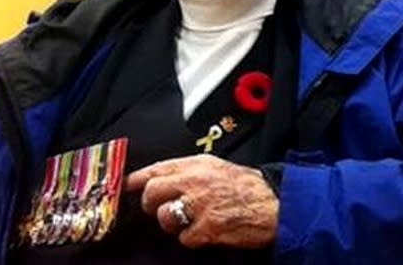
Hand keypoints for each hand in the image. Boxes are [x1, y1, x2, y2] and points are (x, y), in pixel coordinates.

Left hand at [125, 154, 278, 248]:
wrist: (274, 203)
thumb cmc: (246, 186)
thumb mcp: (215, 166)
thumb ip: (186, 169)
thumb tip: (158, 176)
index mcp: (195, 165)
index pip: (154, 169)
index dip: (136, 180)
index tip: (128, 186)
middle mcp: (194, 182)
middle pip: (152, 194)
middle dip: (152, 205)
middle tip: (161, 209)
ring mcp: (199, 206)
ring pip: (164, 218)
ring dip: (172, 223)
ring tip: (188, 221)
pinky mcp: (207, 228)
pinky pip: (184, 238)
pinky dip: (191, 238)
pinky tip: (204, 231)